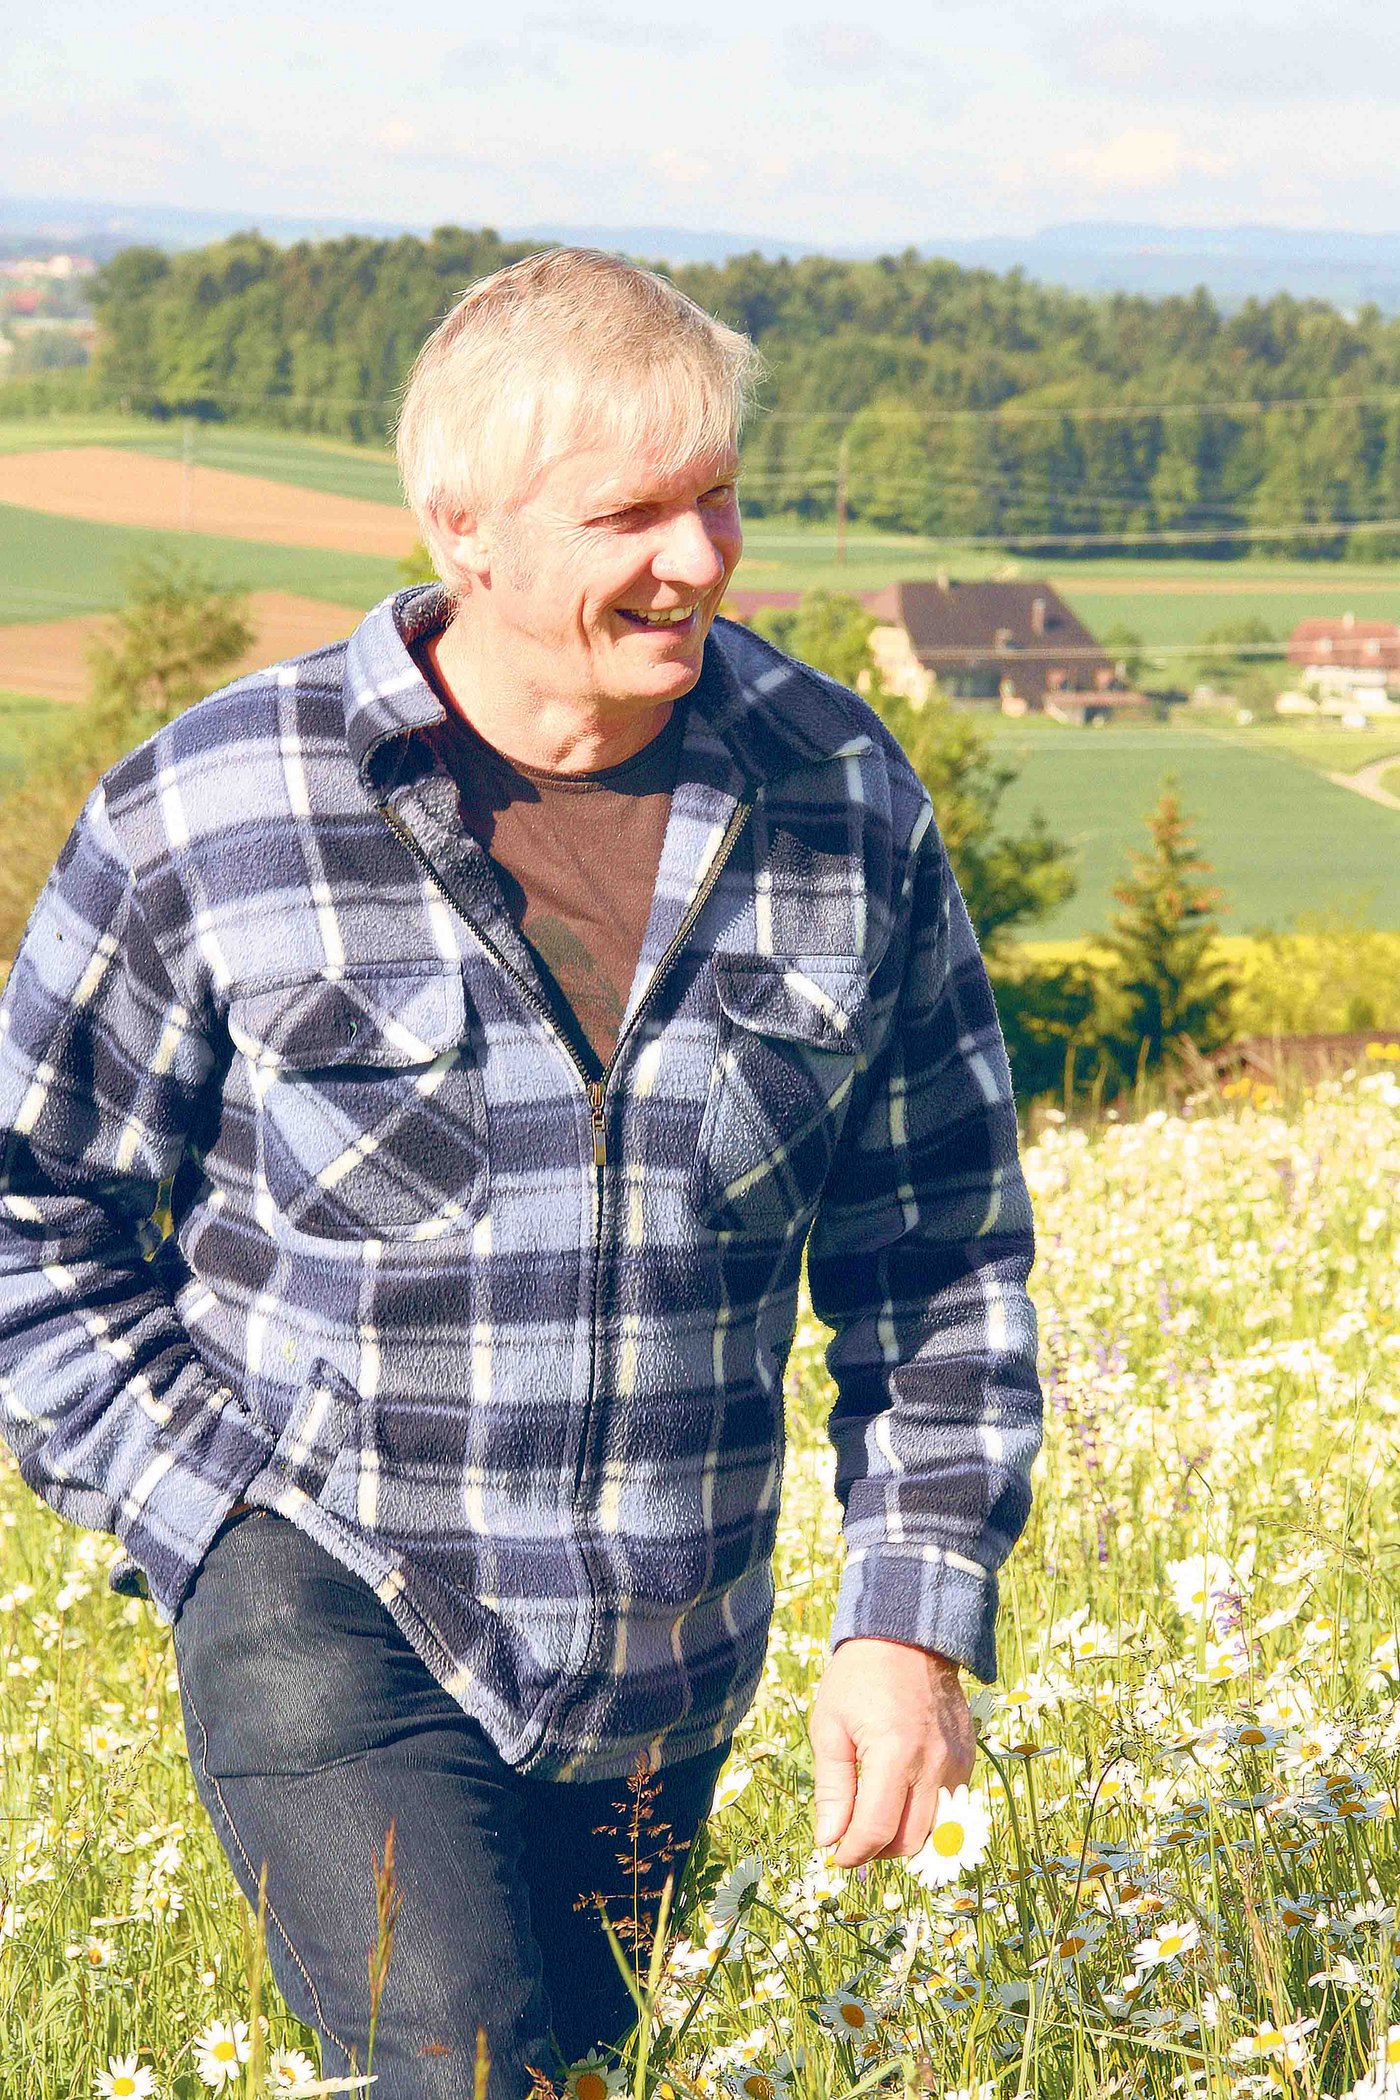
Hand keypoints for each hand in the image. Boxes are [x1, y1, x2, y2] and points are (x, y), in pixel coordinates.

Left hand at [808, 1637, 975, 1865]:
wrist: (908, 1635)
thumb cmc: (860, 1677)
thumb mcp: (830, 1726)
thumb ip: (832, 1788)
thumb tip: (829, 1839)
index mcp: (894, 1755)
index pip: (877, 1831)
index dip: (852, 1853)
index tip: (835, 1854)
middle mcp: (933, 1764)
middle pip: (910, 1841)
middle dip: (878, 1850)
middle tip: (853, 1837)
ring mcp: (957, 1763)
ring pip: (935, 1830)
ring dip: (904, 1837)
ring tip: (876, 1817)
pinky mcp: (968, 1757)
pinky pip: (949, 1806)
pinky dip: (925, 1814)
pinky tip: (901, 1795)